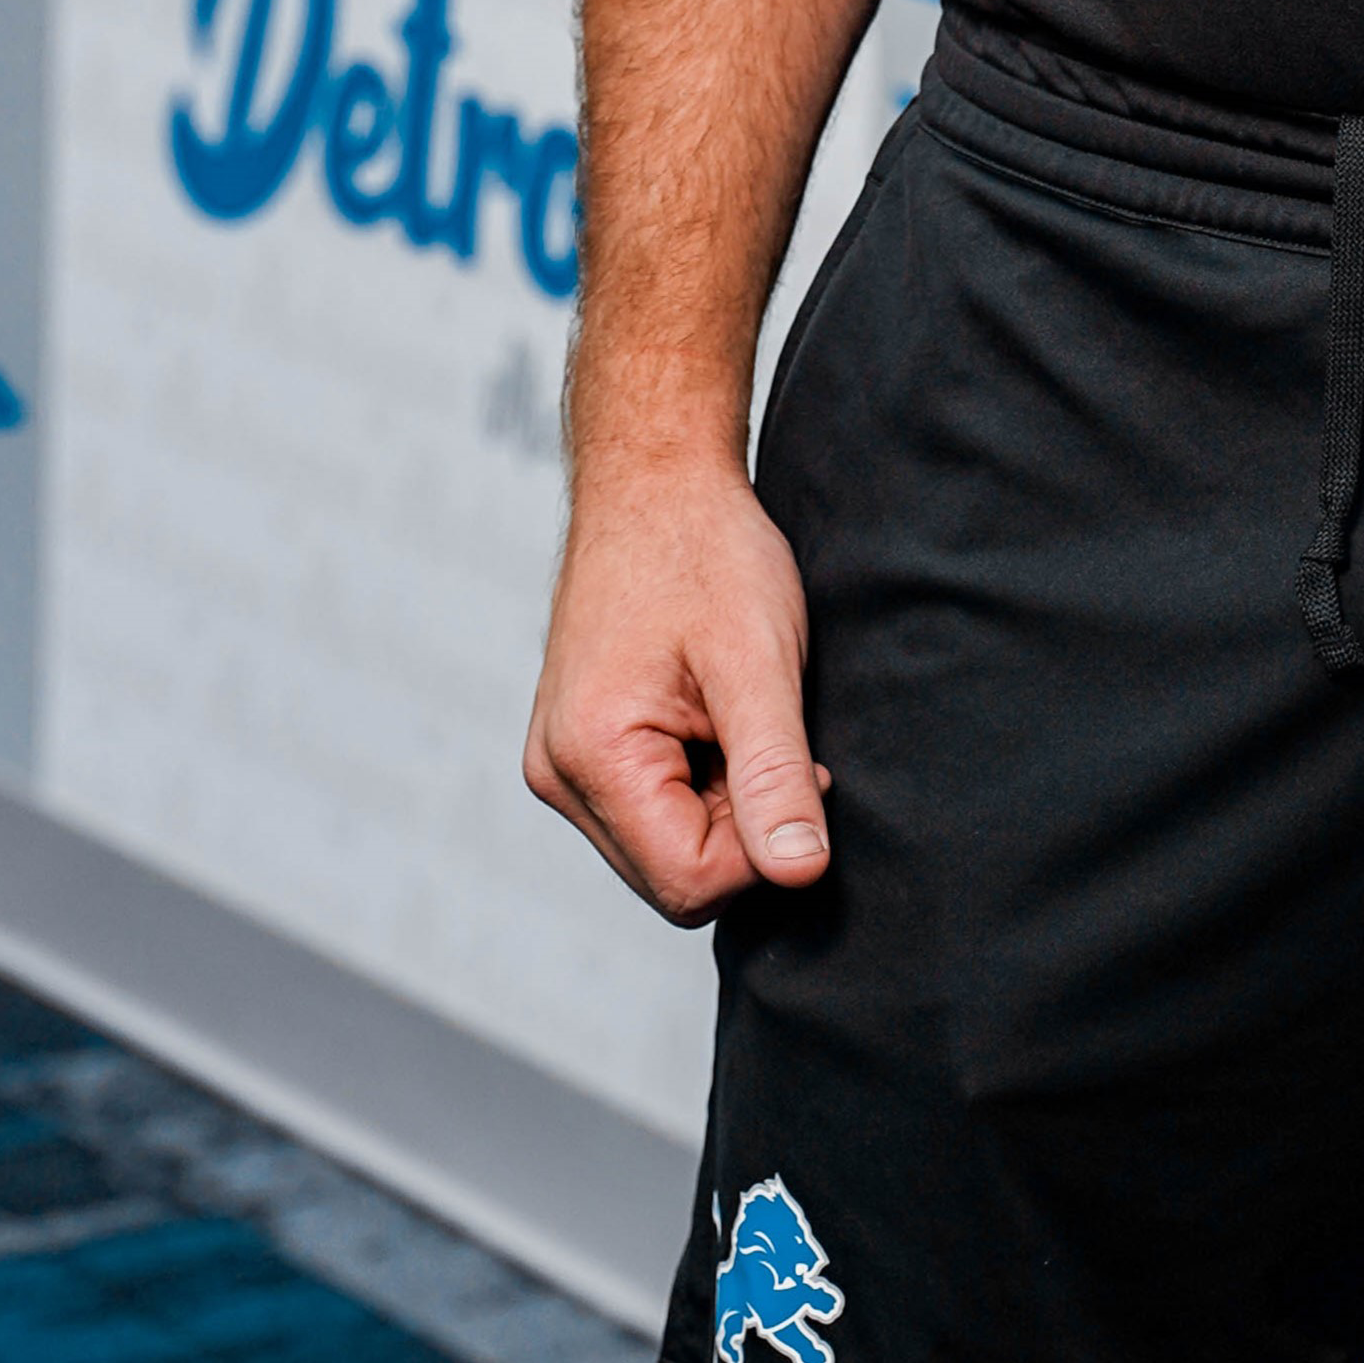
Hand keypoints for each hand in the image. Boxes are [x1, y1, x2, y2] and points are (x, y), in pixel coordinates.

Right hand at [525, 459, 832, 923]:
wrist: (656, 480)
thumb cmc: (706, 551)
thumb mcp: (758, 662)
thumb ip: (775, 773)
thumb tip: (800, 874)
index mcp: (591, 757)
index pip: (690, 883)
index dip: (764, 845)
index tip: (804, 766)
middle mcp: (559, 775)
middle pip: (673, 876)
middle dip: (741, 823)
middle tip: (771, 730)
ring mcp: (562, 763)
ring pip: (664, 848)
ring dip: (722, 801)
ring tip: (738, 713)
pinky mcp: (580, 749)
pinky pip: (650, 810)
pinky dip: (699, 781)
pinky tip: (714, 715)